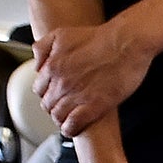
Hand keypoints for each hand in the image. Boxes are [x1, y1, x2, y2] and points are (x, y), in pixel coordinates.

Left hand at [35, 20, 152, 136]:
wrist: (125, 43)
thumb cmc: (99, 38)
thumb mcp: (61, 34)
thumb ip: (43, 47)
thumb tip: (37, 64)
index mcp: (52, 67)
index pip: (39, 89)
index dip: (47, 93)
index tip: (55, 95)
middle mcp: (61, 83)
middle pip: (47, 104)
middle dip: (54, 107)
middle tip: (63, 108)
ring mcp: (77, 96)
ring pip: (58, 116)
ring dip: (61, 119)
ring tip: (68, 120)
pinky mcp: (95, 106)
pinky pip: (74, 124)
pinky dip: (70, 129)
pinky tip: (73, 129)